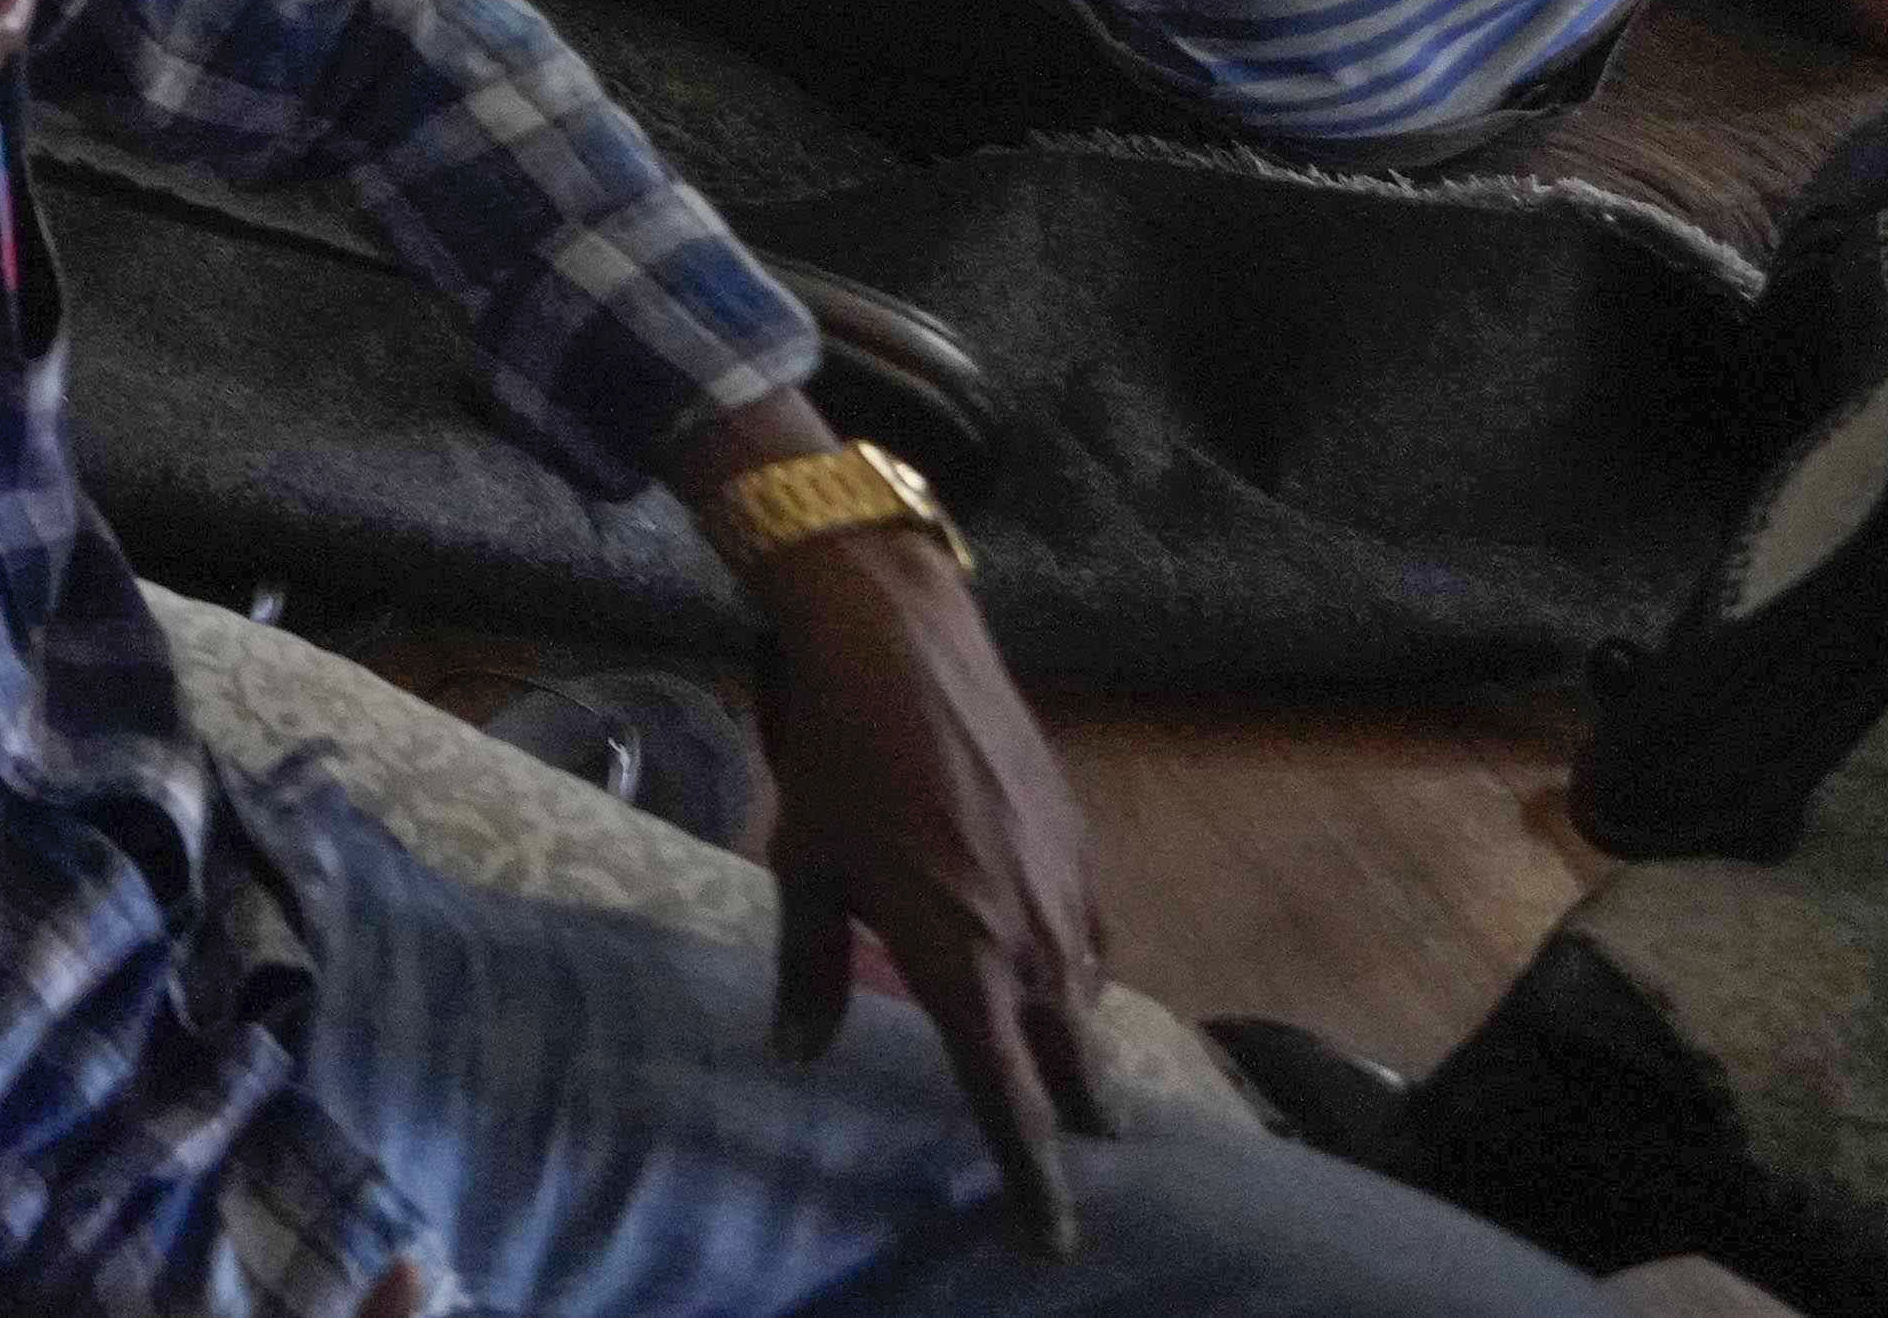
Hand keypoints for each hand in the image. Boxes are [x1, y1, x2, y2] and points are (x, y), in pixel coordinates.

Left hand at [750, 532, 1114, 1252]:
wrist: (904, 650)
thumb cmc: (838, 762)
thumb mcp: (806, 868)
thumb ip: (809, 970)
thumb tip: (795, 1051)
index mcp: (961, 963)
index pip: (1009, 1101)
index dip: (1030, 1178)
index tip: (1050, 1239)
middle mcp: (1030, 943)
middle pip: (1074, 1067)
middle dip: (1077, 1122)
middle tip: (1076, 1163)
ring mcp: (1065, 893)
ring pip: (1089, 1002)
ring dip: (1080, 1046)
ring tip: (1069, 1080)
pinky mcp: (1082, 848)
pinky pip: (1092, 939)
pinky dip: (1079, 973)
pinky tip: (1060, 974)